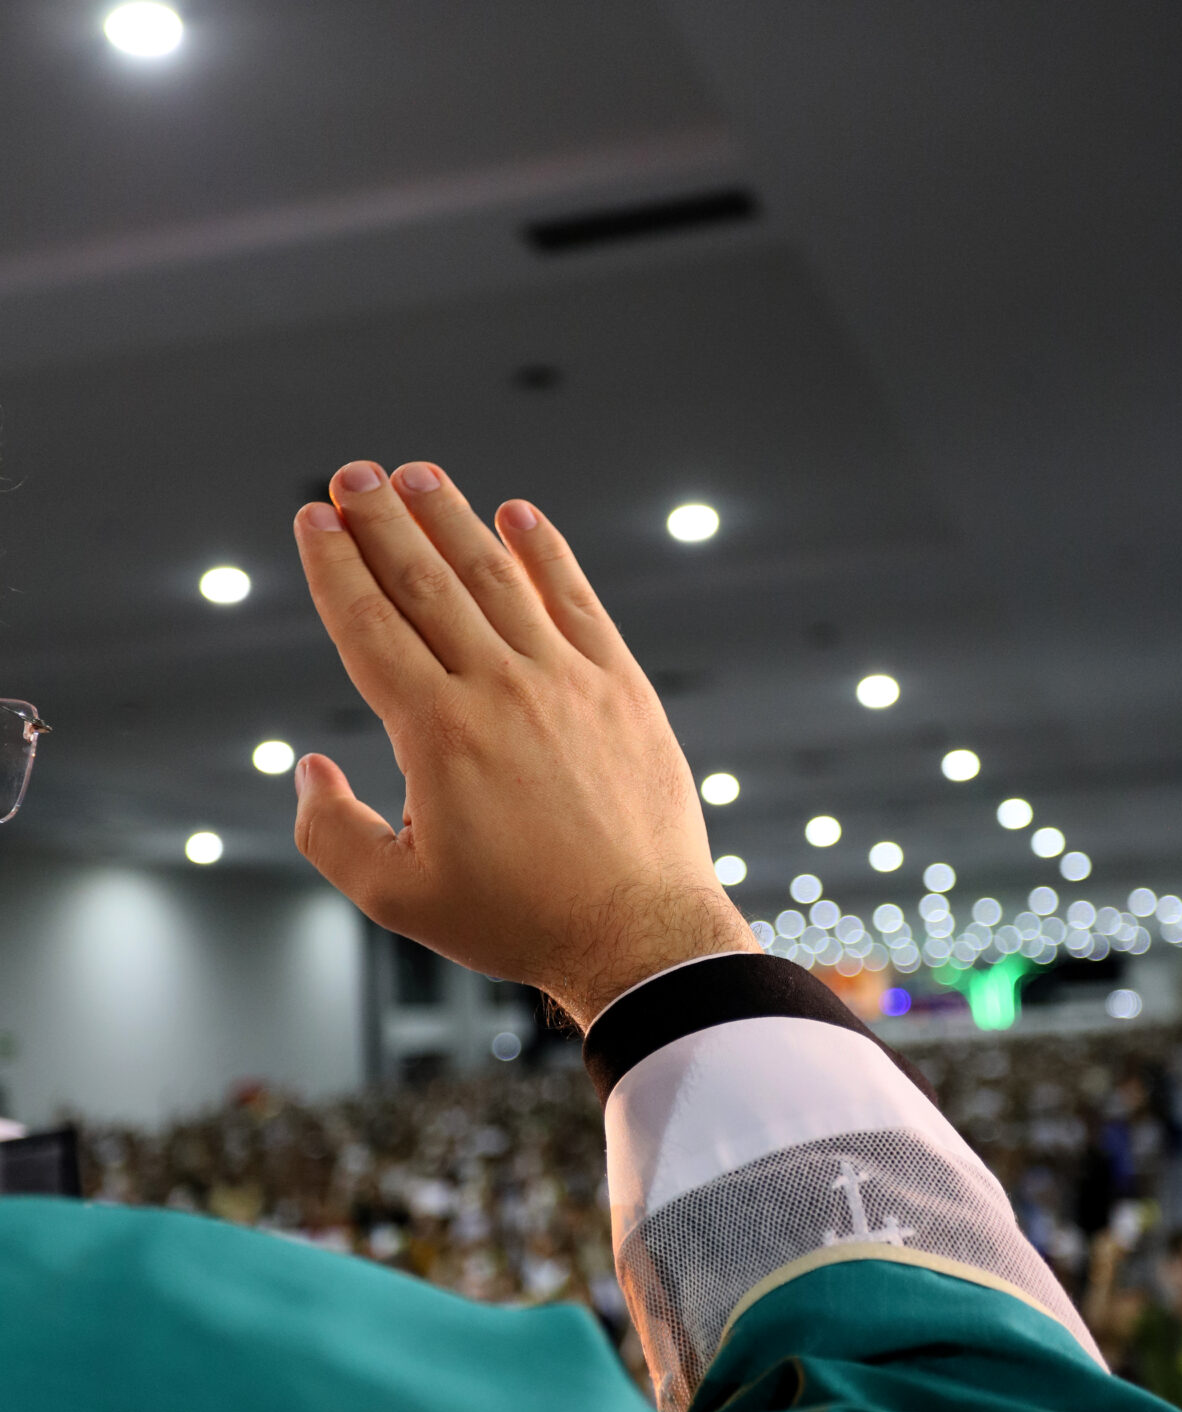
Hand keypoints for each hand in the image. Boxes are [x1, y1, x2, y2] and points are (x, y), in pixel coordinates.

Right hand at [291, 461, 758, 1029]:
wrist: (637, 933)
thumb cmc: (517, 920)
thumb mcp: (398, 898)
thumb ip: (333, 833)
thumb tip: (308, 772)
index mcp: (436, 734)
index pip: (369, 625)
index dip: (335, 565)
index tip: (313, 518)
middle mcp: (499, 689)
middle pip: (425, 581)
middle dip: (381, 519)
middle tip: (353, 473)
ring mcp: (566, 681)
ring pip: (496, 576)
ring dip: (452, 518)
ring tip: (418, 474)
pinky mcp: (621, 688)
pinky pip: (577, 601)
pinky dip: (546, 553)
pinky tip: (520, 516)